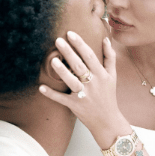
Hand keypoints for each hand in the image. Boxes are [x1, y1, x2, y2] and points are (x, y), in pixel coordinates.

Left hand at [39, 32, 130, 147]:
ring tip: (53, 60)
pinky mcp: (76, 106)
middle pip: (80, 66)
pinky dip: (51, 94)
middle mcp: (93, 84)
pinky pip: (62, 99)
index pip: (90, 56)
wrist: (108, 121)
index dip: (80, 44)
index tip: (70, 33)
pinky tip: (41, 87)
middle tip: (58, 40)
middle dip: (69, 53)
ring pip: (72, 82)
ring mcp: (84, 96)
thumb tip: (105, 39)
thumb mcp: (113, 76)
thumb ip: (110, 57)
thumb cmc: (108, 96)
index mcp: (102, 75)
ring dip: (62, 71)